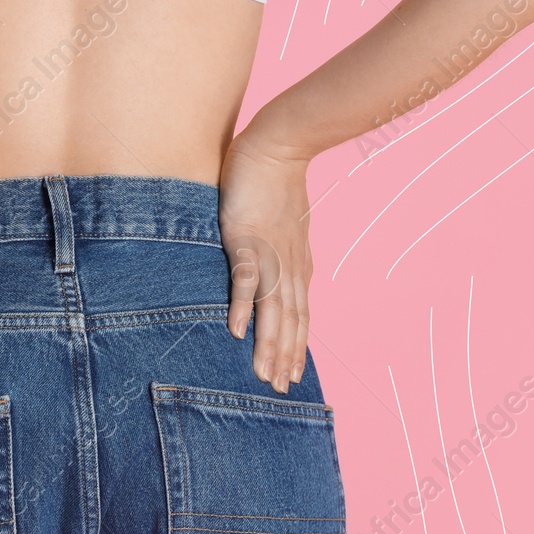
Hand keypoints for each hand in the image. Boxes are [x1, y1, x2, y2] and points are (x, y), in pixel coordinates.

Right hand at [218, 131, 313, 393]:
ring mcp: (269, 254)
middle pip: (289, 321)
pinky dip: (241, 305)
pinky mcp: (247, 238)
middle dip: (283, 356)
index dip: (295, 347)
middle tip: (277, 388)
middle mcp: (288, 266)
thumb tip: (265, 268)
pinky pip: (245, 278)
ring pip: (272, 308)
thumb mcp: (278, 227)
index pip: (298, 315)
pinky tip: (234, 329)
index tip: (291, 376)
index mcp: (296, 266)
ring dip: (268, 343)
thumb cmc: (273, 184)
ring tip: (262, 373)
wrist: (278, 144)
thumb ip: (273, 252)